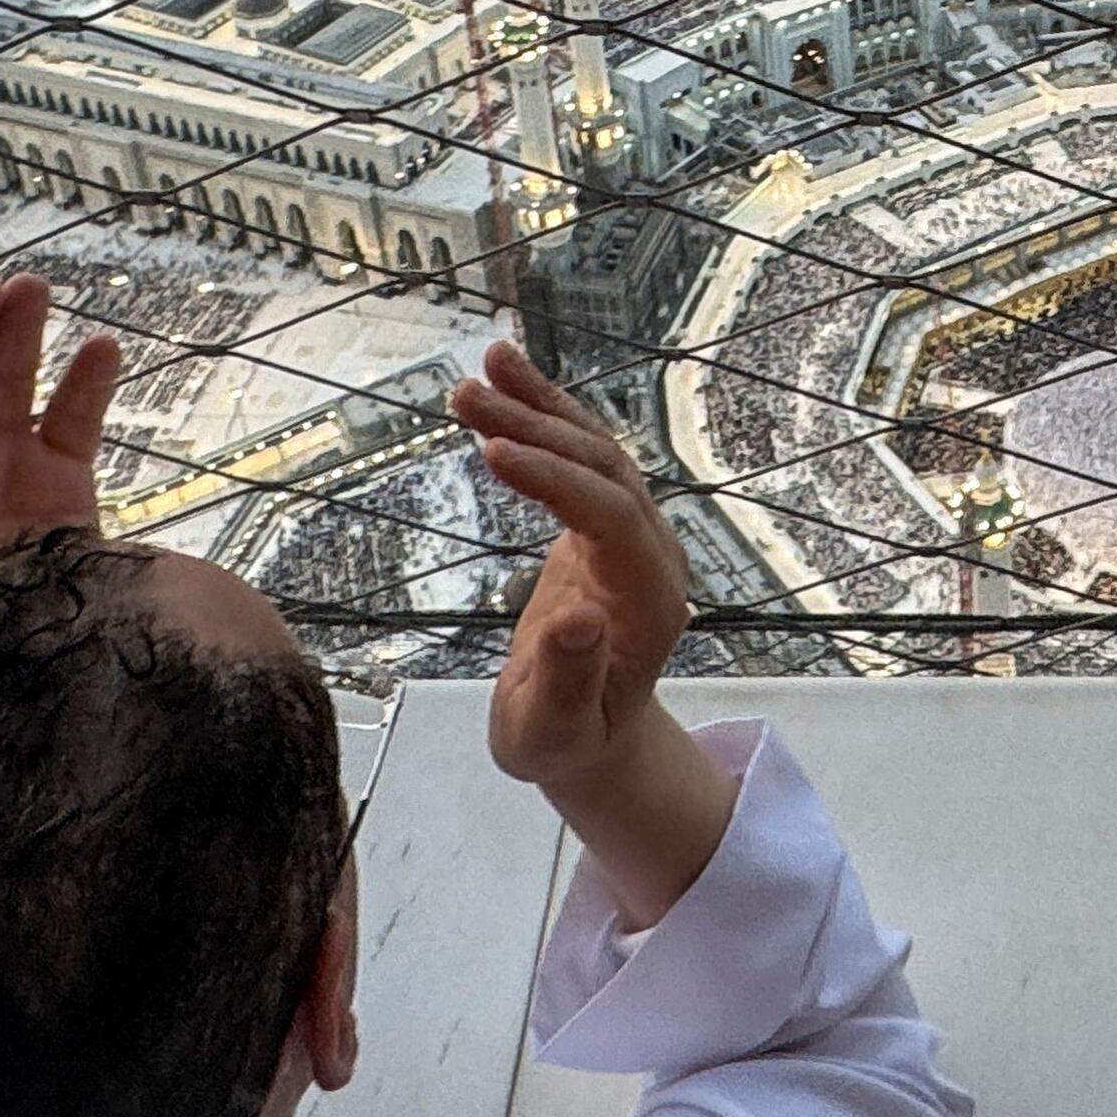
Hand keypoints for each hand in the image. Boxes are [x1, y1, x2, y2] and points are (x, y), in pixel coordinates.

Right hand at [452, 336, 690, 793]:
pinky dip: (542, 416)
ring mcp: (632, 535)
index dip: (555, 482)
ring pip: (593, 452)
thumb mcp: (553, 733)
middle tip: (464, 398)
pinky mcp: (603, 523)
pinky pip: (578, 458)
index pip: (610, 519)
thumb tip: (575, 618)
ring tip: (476, 372)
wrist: (589, 738)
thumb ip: (567, 681)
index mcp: (650, 603)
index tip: (492, 452)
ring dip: (537, 409)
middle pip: (604, 470)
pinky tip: (503, 379)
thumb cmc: (566, 744)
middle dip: (537, 428)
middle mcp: (652, 556)